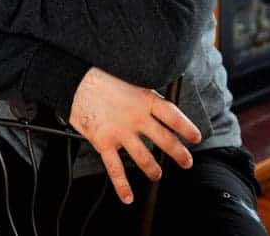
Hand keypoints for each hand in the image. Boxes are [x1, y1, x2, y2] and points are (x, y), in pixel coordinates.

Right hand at [69, 67, 200, 203]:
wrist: (74, 78)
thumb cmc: (99, 74)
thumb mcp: (127, 76)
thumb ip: (141, 91)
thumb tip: (151, 97)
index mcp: (144, 98)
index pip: (173, 115)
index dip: (187, 128)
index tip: (196, 137)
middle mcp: (136, 117)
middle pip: (164, 140)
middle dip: (179, 154)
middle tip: (186, 161)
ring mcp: (121, 131)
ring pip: (144, 157)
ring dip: (153, 169)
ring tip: (157, 175)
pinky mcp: (103, 141)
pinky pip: (115, 168)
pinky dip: (122, 185)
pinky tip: (127, 196)